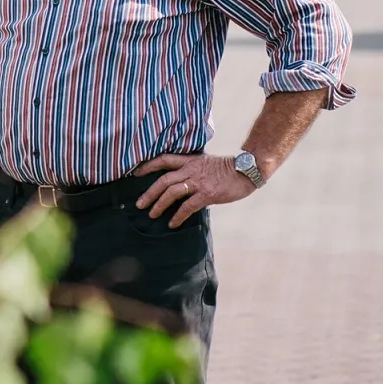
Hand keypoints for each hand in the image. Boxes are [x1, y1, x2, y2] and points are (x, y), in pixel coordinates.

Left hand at [133, 151, 255, 227]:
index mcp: (190, 161)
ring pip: (172, 192)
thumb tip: (181, 185)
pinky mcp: (207, 194)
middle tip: (139, 204)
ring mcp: (198, 182)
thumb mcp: (206, 164)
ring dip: (159, 205)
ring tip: (152, 214)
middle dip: (149, 192)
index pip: (164, 159)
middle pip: (163, 180)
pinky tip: (172, 224)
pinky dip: (178, 216)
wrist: (246, 170)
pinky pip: (187, 206)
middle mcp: (191, 170)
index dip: (149, 166)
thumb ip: (192, 171)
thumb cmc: (228, 169)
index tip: (136, 173)